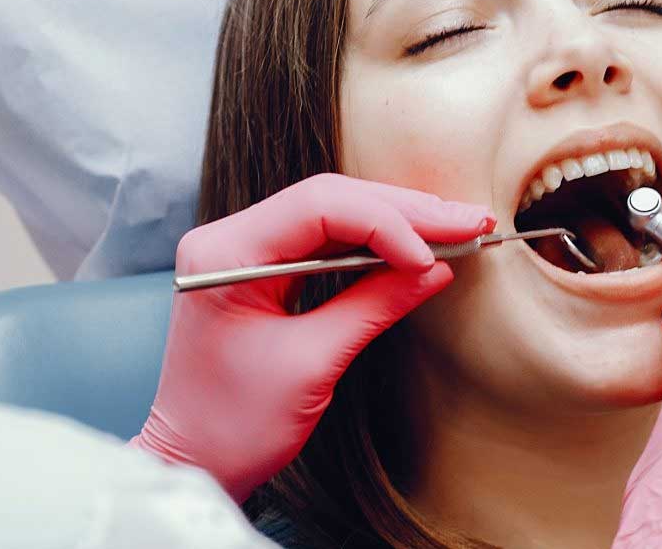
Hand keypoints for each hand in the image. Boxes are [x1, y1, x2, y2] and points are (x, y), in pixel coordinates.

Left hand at [130, 173, 492, 500]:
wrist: (193, 461)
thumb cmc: (235, 424)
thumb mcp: (312, 364)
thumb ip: (373, 306)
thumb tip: (434, 270)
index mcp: (225, 253)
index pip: (319, 207)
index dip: (386, 223)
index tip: (432, 256)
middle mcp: (228, 238)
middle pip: (330, 200)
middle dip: (404, 212)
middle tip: (468, 221)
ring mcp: (242, 250)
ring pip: (333, 214)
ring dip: (396, 221)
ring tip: (457, 226)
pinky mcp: (260, 269)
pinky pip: (324, 240)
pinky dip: (373, 243)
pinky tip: (417, 246)